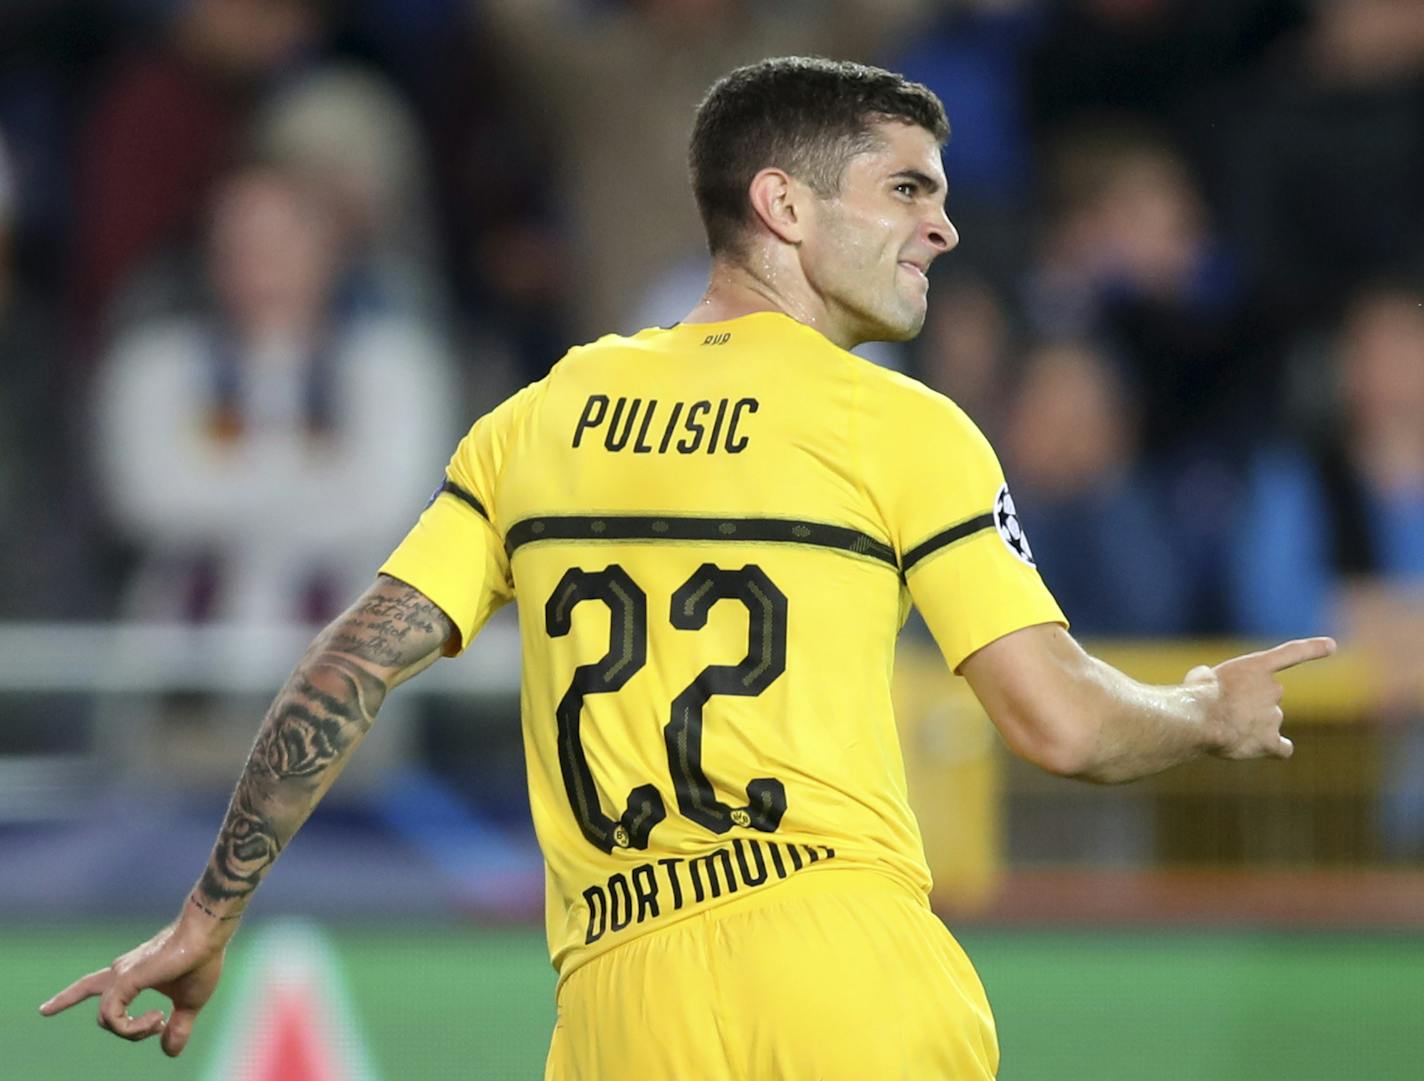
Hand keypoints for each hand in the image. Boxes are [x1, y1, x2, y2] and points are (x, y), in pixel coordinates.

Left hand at [38, 911, 229, 1056]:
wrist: (206, 936)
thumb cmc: (201, 961)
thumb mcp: (190, 1003)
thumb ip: (178, 1026)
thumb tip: (169, 1051)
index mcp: (132, 974)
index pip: (89, 985)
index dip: (66, 998)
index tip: (45, 1010)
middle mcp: (120, 972)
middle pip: (94, 1001)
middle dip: (121, 1026)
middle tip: (158, 1023)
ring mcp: (120, 976)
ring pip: (107, 1019)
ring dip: (134, 1031)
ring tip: (161, 1021)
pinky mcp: (124, 981)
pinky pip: (113, 1018)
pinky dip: (133, 1028)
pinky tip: (158, 1019)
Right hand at [1187, 637, 1336, 760]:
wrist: (1198, 719)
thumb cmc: (1193, 695)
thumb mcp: (1199, 677)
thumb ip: (1210, 679)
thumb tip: (1207, 685)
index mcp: (1255, 666)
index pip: (1292, 654)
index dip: (1313, 649)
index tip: (1333, 646)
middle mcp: (1273, 689)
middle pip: (1268, 698)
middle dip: (1249, 704)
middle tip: (1221, 710)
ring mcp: (1273, 716)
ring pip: (1267, 722)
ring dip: (1250, 725)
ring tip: (1223, 729)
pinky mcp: (1269, 741)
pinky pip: (1281, 748)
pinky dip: (1276, 748)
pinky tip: (1263, 749)